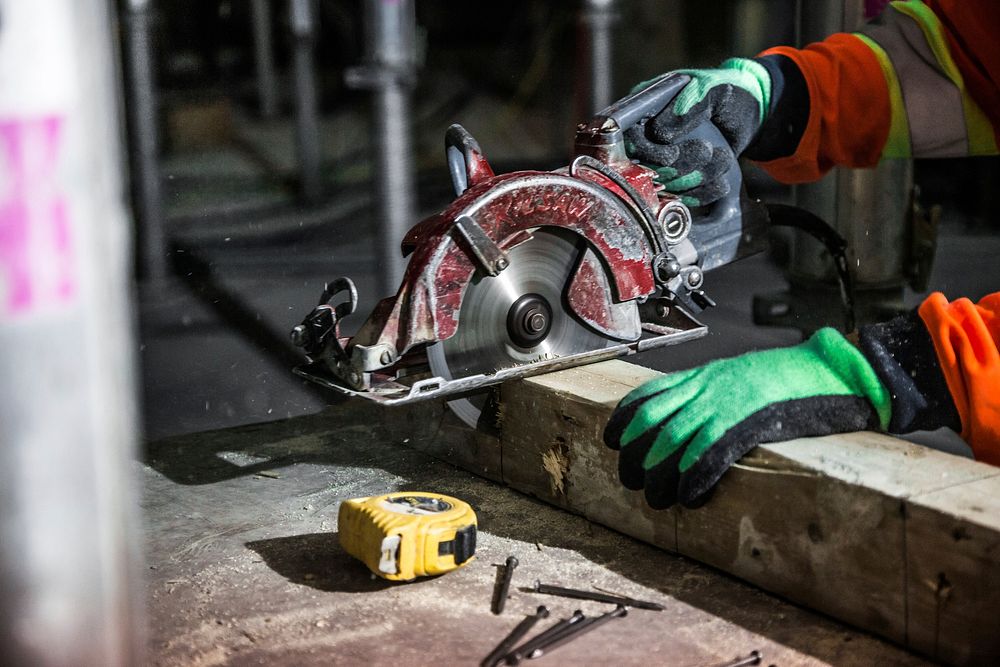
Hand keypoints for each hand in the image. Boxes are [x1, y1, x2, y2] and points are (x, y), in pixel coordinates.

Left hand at [603, 328, 891, 508]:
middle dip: (634, 454)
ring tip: (655, 497)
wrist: (830, 367)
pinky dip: (693, 478)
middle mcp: (707, 387)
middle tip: (630, 479)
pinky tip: (688, 496)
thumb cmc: (790, 376)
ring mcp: (725, 403)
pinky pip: (709, 453)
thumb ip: (715, 391)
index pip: (649, 393)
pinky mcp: (748, 422)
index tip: (611, 438)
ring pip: (673, 440)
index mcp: (704, 375)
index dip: (623, 418)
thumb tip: (692, 415)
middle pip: (652, 421)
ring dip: (659, 474)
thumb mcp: (741, 375)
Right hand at [623, 58, 771, 205]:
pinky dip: (702, 194)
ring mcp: (661, 161)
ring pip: (665, 186)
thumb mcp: (711, 88)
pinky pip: (681, 197)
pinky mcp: (678, 179)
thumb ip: (687, 105)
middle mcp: (645, 137)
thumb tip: (659, 133)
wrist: (752, 111)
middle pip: (643, 168)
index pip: (626, 139)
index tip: (671, 154)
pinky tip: (721, 182)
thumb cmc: (728, 91)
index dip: (645, 153)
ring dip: (695, 178)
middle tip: (706, 151)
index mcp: (644, 109)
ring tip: (723, 158)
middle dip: (677, 167)